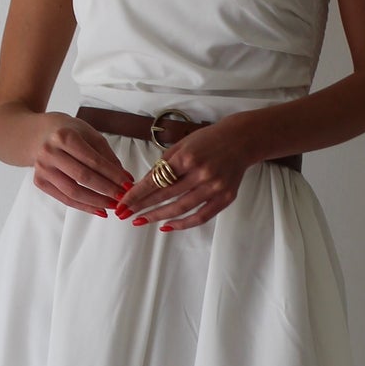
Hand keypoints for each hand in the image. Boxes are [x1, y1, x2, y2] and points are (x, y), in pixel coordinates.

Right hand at [32, 114, 129, 215]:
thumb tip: (126, 178)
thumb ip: (108, 157)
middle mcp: (50, 152)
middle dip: (107, 190)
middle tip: (123, 198)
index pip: (93, 161)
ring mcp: (42, 169)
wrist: (40, 135)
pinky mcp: (40, 182)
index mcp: (64, 137)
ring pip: (73, 192)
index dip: (113, 175)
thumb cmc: (69, 133)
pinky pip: (65, 199)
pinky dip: (84, 206)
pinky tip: (99, 209)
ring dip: (97, 202)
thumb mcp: (91, 136)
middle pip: (83, 177)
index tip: (128, 184)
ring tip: (113, 205)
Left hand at [116, 117, 256, 230]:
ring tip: (141, 220)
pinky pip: (201, 216)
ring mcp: (215, 187)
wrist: (242, 140)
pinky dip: (183, 224)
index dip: (137, 194)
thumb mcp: (182, 144)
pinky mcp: (225, 198)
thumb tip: (143, 184)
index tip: (123, 204)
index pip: (156, 180)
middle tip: (126, 215)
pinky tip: (167, 226)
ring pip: (181, 208)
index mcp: (187, 157)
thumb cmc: (208, 139)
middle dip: (142, 206)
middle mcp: (201, 173)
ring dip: (158, 216)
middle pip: (165, 195)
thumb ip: (164, 164)